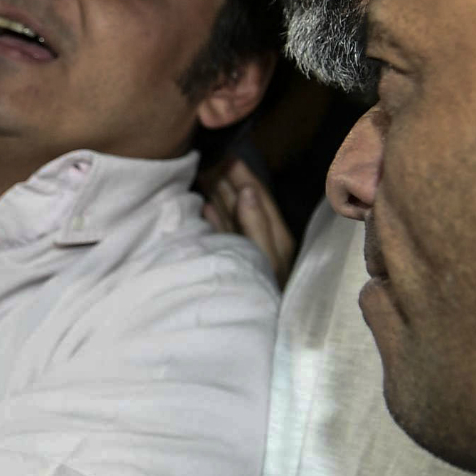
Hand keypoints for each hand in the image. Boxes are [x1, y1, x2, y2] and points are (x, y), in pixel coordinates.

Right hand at [200, 157, 295, 284]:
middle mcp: (259, 237)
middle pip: (241, 200)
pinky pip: (219, 231)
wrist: (257, 326)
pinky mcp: (228, 258)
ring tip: (201, 170)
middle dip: (225, 177)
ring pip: (229, 213)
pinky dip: (210, 217)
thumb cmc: (265, 290)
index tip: (223, 149)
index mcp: (274, 233)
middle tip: (206, 153)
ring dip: (215, 192)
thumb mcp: (266, 256)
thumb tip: (248, 189)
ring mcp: (242, 247)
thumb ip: (257, 223)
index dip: (240, 172)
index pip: (256, 193)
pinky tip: (201, 207)